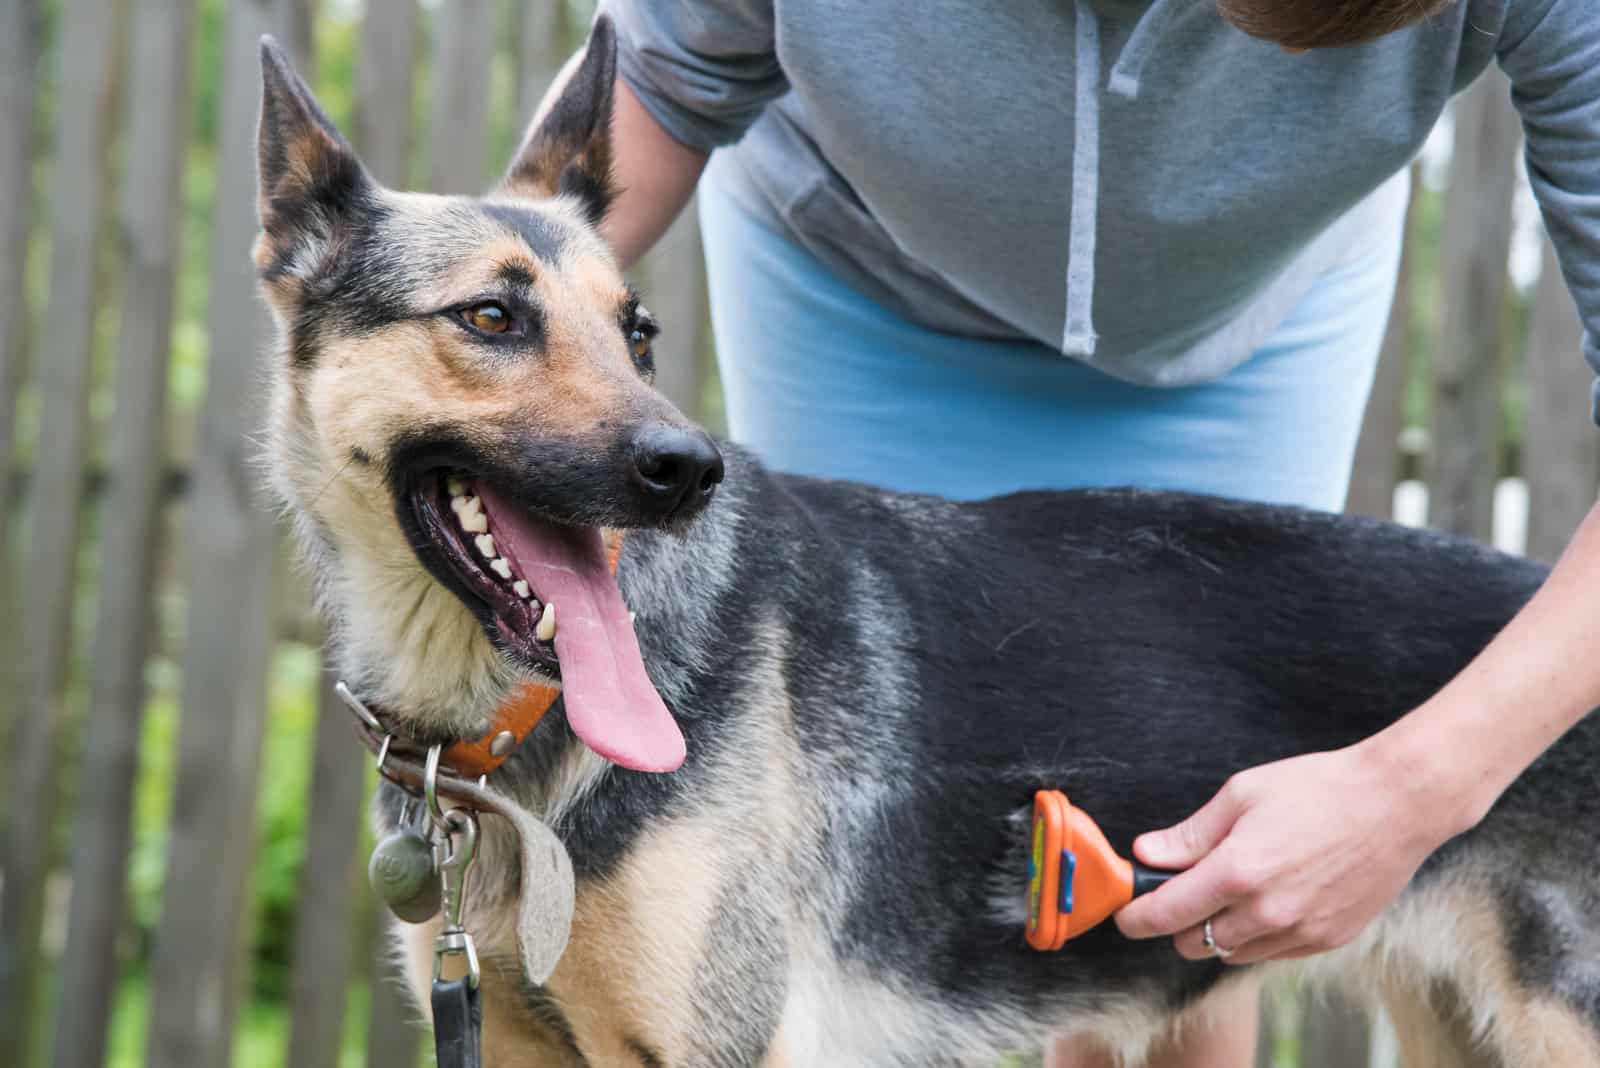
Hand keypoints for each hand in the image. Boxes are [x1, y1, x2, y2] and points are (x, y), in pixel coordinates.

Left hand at [1113, 742, 1473, 963]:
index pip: (1166, 914)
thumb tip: (1146, 854)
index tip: (1126, 916)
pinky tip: (1269, 900)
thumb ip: (1190, 834)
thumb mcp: (1241, 796)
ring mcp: (1300, 931)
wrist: (1396, 804)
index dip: (1137, 919)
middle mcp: (1266, 911)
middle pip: (1194, 943)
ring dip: (1219, 932)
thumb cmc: (1317, 789)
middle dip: (1178, 923)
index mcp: (1237, 872)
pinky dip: (1257, 936)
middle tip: (1185, 891)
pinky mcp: (1327, 940)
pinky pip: (1272, 953)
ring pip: (1232, 953)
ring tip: (1233, 891)